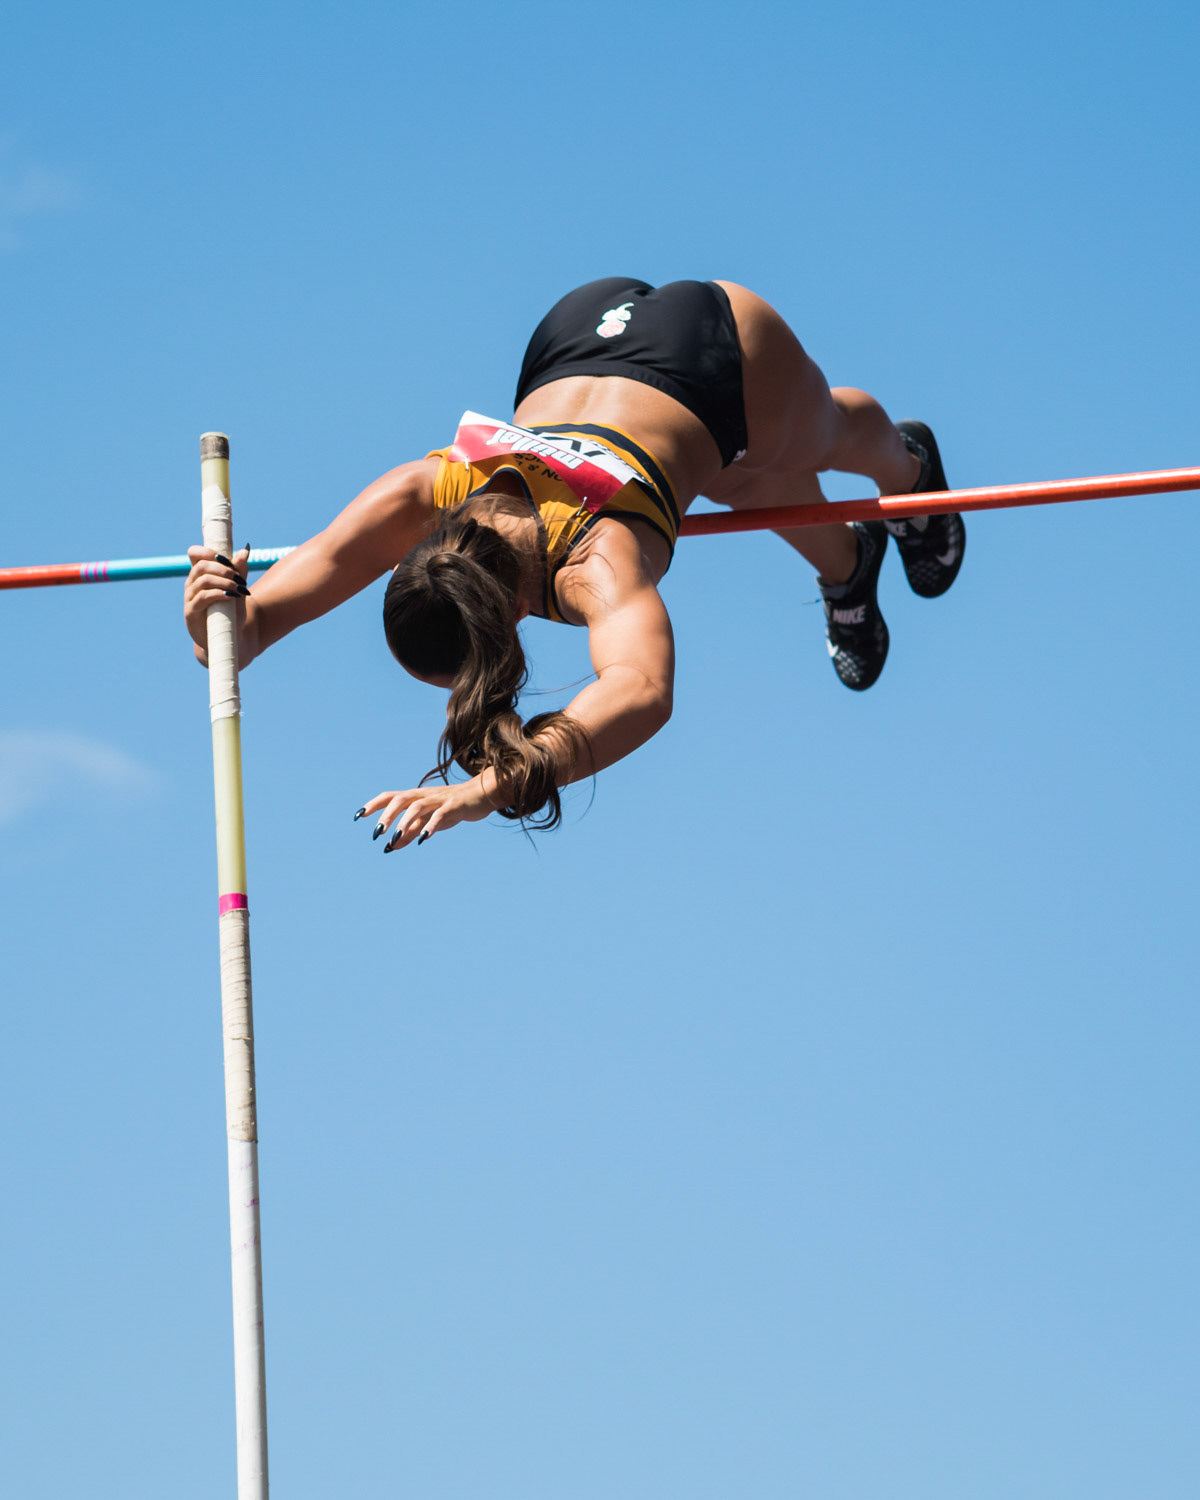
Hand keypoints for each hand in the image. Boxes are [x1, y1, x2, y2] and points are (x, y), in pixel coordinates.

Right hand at [184, 545, 250, 662]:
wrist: (227, 637)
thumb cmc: (231, 611)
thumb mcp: (238, 589)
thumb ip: (240, 571)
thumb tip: (244, 551)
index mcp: (200, 575)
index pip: (194, 554)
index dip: (206, 550)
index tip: (223, 556)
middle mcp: (192, 584)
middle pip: (201, 565)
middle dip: (222, 568)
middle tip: (238, 577)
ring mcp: (189, 598)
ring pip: (203, 580)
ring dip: (223, 581)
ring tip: (239, 588)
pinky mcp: (191, 612)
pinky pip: (202, 598)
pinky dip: (218, 594)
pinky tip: (230, 597)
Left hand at [355, 777, 496, 850]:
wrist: (480, 796)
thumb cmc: (451, 808)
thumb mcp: (427, 821)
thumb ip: (409, 833)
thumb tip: (389, 847)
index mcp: (415, 797)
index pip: (390, 796)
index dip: (373, 804)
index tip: (359, 817)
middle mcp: (423, 795)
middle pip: (400, 799)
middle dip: (386, 815)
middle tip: (376, 834)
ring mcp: (438, 799)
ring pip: (416, 807)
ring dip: (403, 824)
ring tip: (394, 840)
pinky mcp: (453, 806)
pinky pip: (439, 815)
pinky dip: (429, 826)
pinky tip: (422, 840)